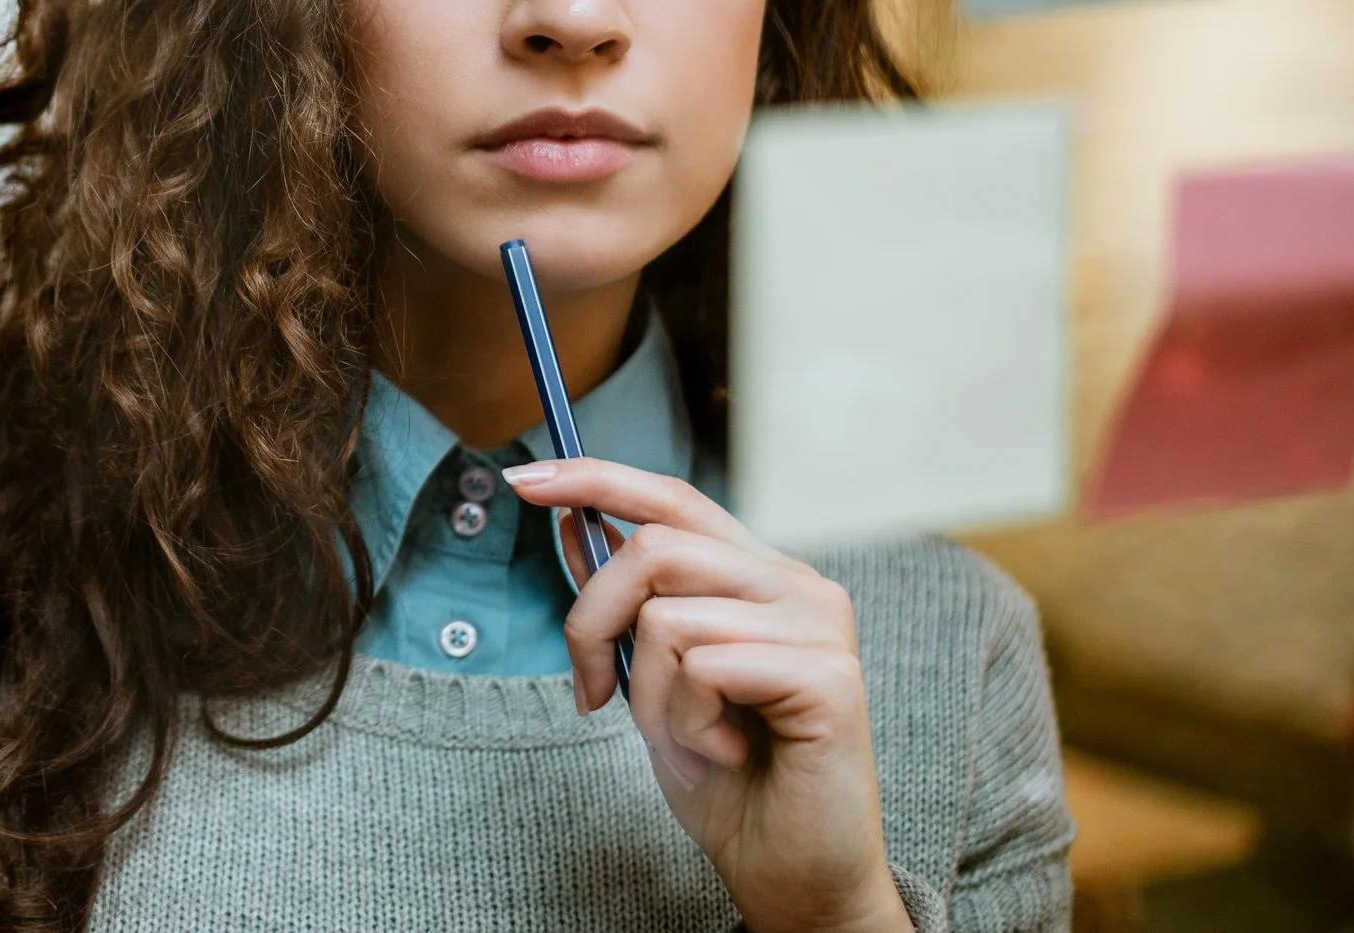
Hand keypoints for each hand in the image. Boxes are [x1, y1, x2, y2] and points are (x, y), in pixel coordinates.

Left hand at [502, 458, 911, 932]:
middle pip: (652, 549)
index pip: (673, 500)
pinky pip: (704, 668)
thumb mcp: (652, 682)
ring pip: (667, 616)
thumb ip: (626, 606)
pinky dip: (687, 724)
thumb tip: (570, 529)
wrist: (789, 875)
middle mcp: (799, 585)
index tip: (523, 479)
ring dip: (648, 697)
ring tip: (689, 740)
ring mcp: (820, 625)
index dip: (595, 479)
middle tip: (593, 693)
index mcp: (760, 576)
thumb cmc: (728, 783)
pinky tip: (724, 755)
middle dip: (592, 622)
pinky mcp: (830, 675)